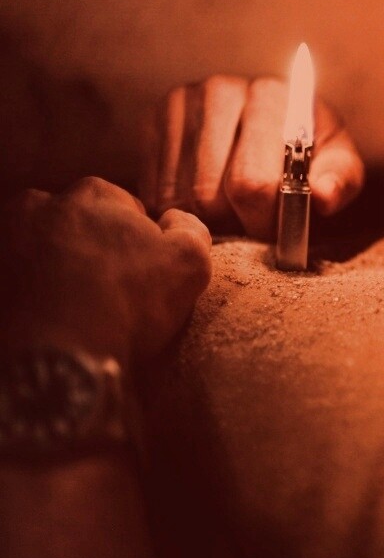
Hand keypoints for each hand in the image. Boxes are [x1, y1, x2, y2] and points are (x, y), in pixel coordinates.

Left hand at [1, 177, 211, 366]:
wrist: (53, 363)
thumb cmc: (126, 307)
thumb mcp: (189, 264)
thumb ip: (191, 228)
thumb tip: (173, 219)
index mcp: (94, 193)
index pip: (125, 209)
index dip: (138, 242)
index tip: (139, 275)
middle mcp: (39, 203)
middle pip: (75, 224)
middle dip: (88, 247)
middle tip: (101, 291)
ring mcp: (2, 238)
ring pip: (37, 246)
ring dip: (50, 264)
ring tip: (64, 306)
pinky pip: (10, 275)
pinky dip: (22, 288)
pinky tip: (40, 315)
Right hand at [140, 75, 364, 238]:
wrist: (280, 132)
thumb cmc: (313, 158)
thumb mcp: (340, 168)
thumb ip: (339, 181)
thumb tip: (322, 196)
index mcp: (273, 96)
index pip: (252, 183)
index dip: (263, 222)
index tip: (275, 234)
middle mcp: (222, 90)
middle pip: (210, 193)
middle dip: (235, 225)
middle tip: (253, 230)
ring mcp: (183, 102)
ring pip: (180, 197)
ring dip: (207, 222)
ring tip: (233, 216)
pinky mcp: (155, 120)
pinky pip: (156, 190)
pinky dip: (181, 211)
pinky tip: (207, 205)